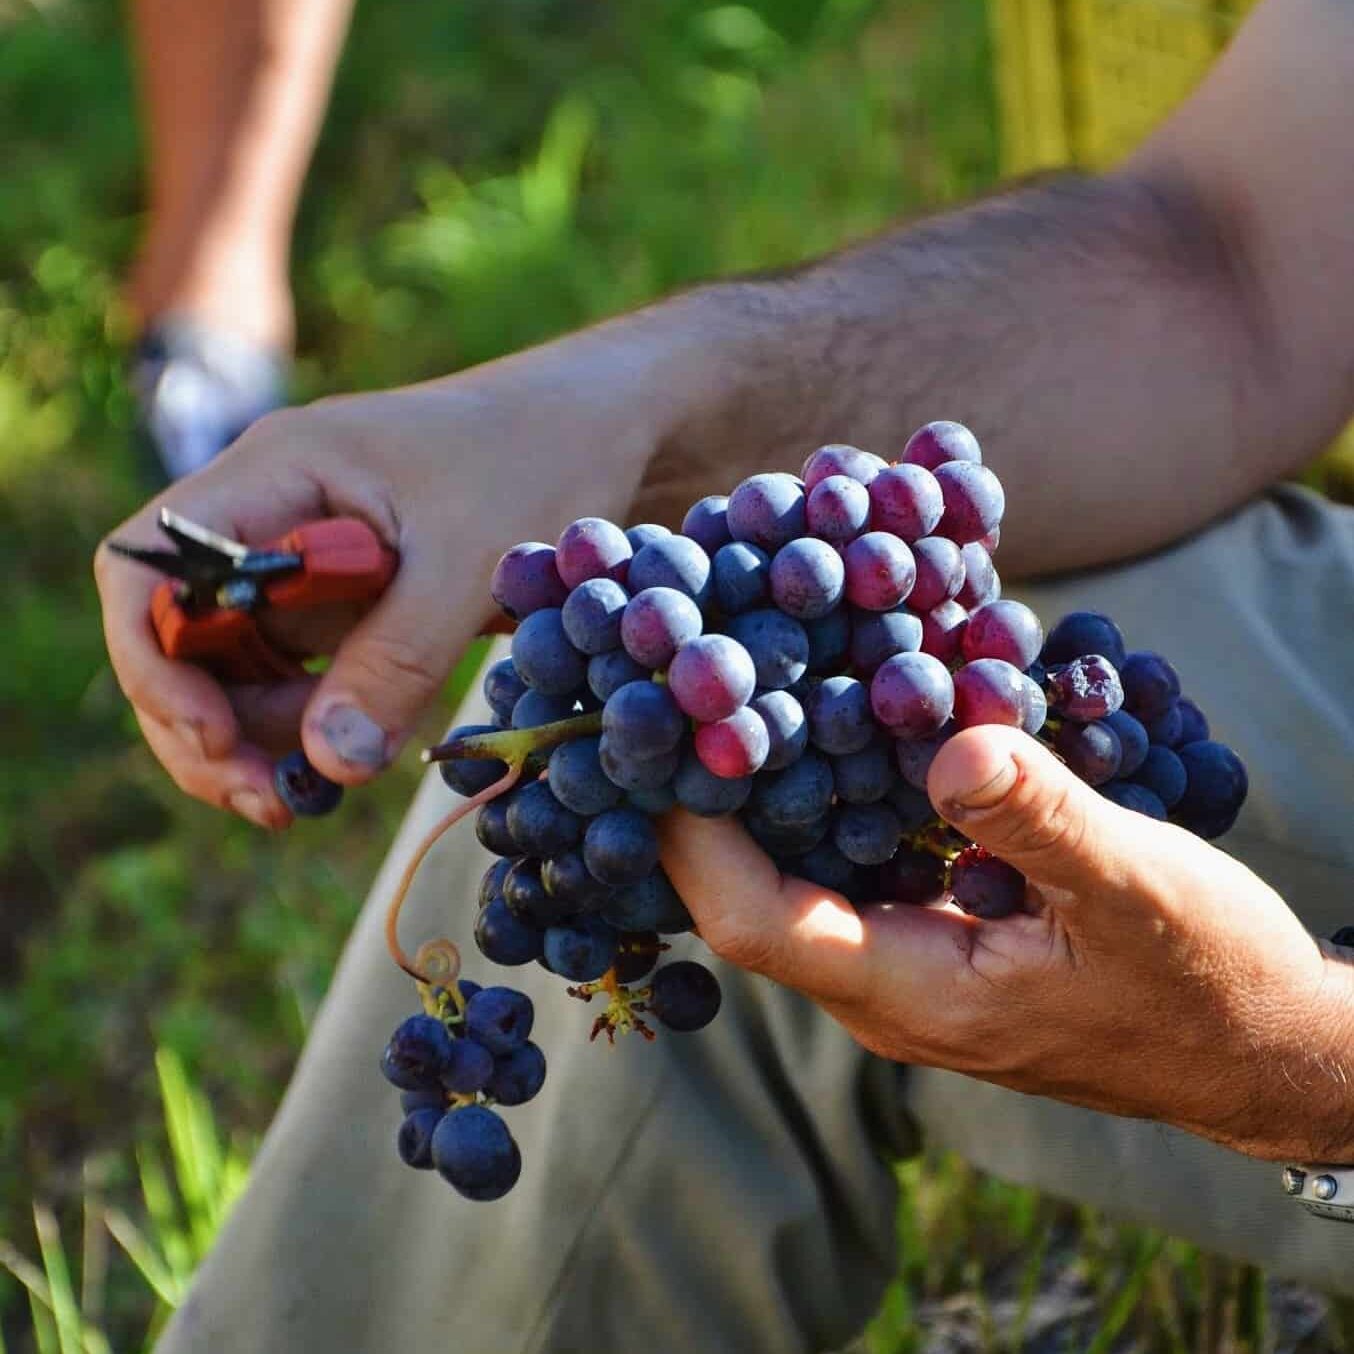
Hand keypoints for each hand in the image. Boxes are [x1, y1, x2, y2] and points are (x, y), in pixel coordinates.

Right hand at [95, 323, 675, 826]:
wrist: (609, 426)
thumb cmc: (541, 457)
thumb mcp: (468, 561)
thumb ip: (396, 659)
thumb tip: (328, 764)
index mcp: (274, 474)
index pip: (146, 566)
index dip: (152, 661)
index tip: (213, 737)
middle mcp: (273, 514)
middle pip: (182, 634)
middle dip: (204, 725)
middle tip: (267, 801)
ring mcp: (309, 559)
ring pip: (238, 666)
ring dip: (255, 739)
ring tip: (302, 799)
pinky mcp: (354, 596)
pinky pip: (302, 671)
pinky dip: (309, 724)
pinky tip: (342, 762)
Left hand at [658, 725, 1353, 1161]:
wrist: (1253, 1042)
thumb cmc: (1203, 977)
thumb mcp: (1136, 887)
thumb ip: (1041, 820)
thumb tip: (951, 743)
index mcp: (914, 993)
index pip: (757, 922)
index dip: (694, 838)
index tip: (663, 738)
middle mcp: (884, 984)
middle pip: (754, 893)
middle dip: (712, 796)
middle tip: (686, 686)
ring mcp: (903, 959)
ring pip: (799, 872)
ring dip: (768, 787)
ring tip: (740, 683)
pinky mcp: (930, 931)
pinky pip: (852, 861)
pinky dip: (834, 793)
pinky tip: (840, 720)